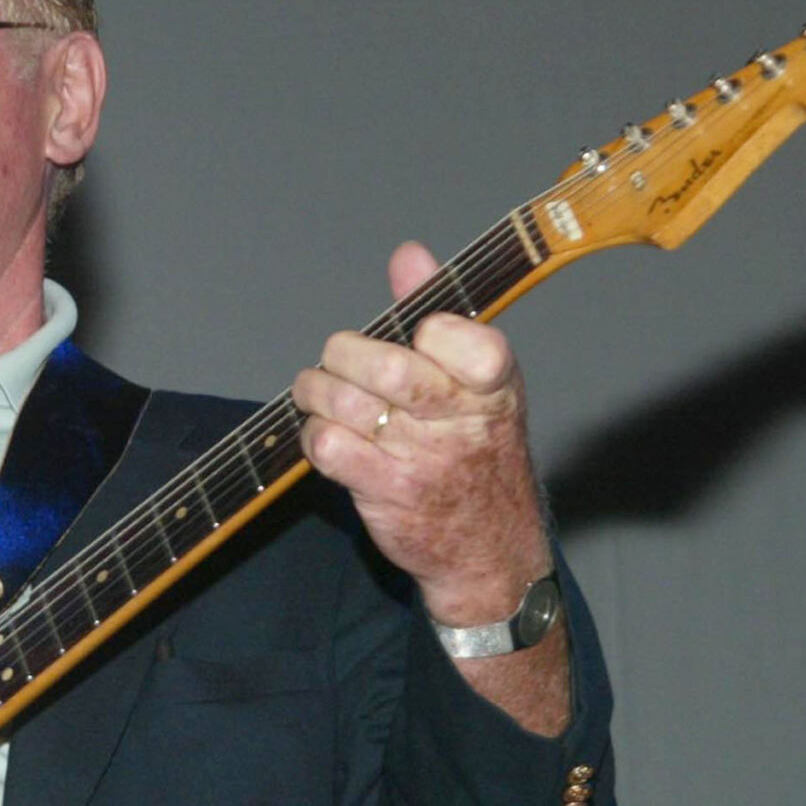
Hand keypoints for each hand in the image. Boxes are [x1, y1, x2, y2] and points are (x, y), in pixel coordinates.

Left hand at [291, 240, 552, 624]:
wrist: (489, 551)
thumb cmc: (477, 452)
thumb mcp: (479, 382)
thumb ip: (441, 314)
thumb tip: (408, 254)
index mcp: (494, 382)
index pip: (452, 331)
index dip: (423, 327)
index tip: (415, 335)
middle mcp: (462, 419)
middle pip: (382, 364)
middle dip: (342, 353)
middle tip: (335, 360)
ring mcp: (424, 459)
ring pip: (345, 402)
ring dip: (315, 392)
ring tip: (316, 393)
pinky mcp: (386, 492)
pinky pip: (326, 446)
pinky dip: (312, 434)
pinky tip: (323, 435)